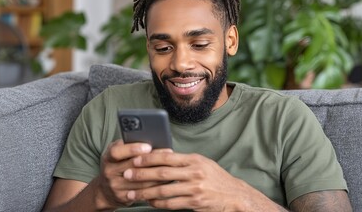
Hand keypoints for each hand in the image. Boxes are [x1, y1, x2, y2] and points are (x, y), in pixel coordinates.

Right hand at [94, 140, 171, 209]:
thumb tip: (150, 138)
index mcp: (108, 158)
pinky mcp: (123, 197)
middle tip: (167, 155)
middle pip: (133, 166)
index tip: (148, 146)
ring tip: (171, 166)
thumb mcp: (117, 153)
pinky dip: (156, 186)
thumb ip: (128, 146)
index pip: (117, 152)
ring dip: (158, 174)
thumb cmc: (116, 166)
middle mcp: (109, 172)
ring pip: (141, 181)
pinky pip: (143, 192)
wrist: (105, 190)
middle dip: (152, 160)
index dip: (132, 149)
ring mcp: (116, 186)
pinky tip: (165, 180)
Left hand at [122, 153, 259, 210]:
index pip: (167, 157)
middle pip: (162, 173)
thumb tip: (161, 156)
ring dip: (145, 192)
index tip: (135, 159)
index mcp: (194, 159)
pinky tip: (149, 202)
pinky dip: (158, 204)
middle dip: (141, 174)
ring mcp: (194, 189)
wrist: (234, 195)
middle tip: (126, 174)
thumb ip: (184, 161)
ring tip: (132, 193)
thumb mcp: (203, 163)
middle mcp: (194, 173)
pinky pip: (171, 204)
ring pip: (163, 191)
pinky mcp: (194, 203)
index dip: (149, 158)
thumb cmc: (216, 178)